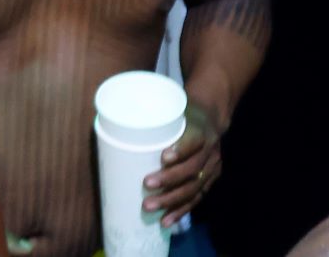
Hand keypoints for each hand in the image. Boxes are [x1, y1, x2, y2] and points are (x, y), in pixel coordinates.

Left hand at [144, 100, 221, 226]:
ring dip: (172, 200)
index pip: (195, 139)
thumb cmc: (183, 112)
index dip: (181, 150)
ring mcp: (212, 167)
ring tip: (151, 208)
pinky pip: (197, 198)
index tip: (163, 157)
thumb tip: (116, 121)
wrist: (211, 116)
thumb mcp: (172, 107)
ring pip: (194, 187)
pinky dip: (181, 211)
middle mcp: (210, 149)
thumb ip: (153, 117)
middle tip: (147, 184)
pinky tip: (167, 221)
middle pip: (193, 168)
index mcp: (201, 128)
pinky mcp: (210, 180)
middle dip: (170, 179)